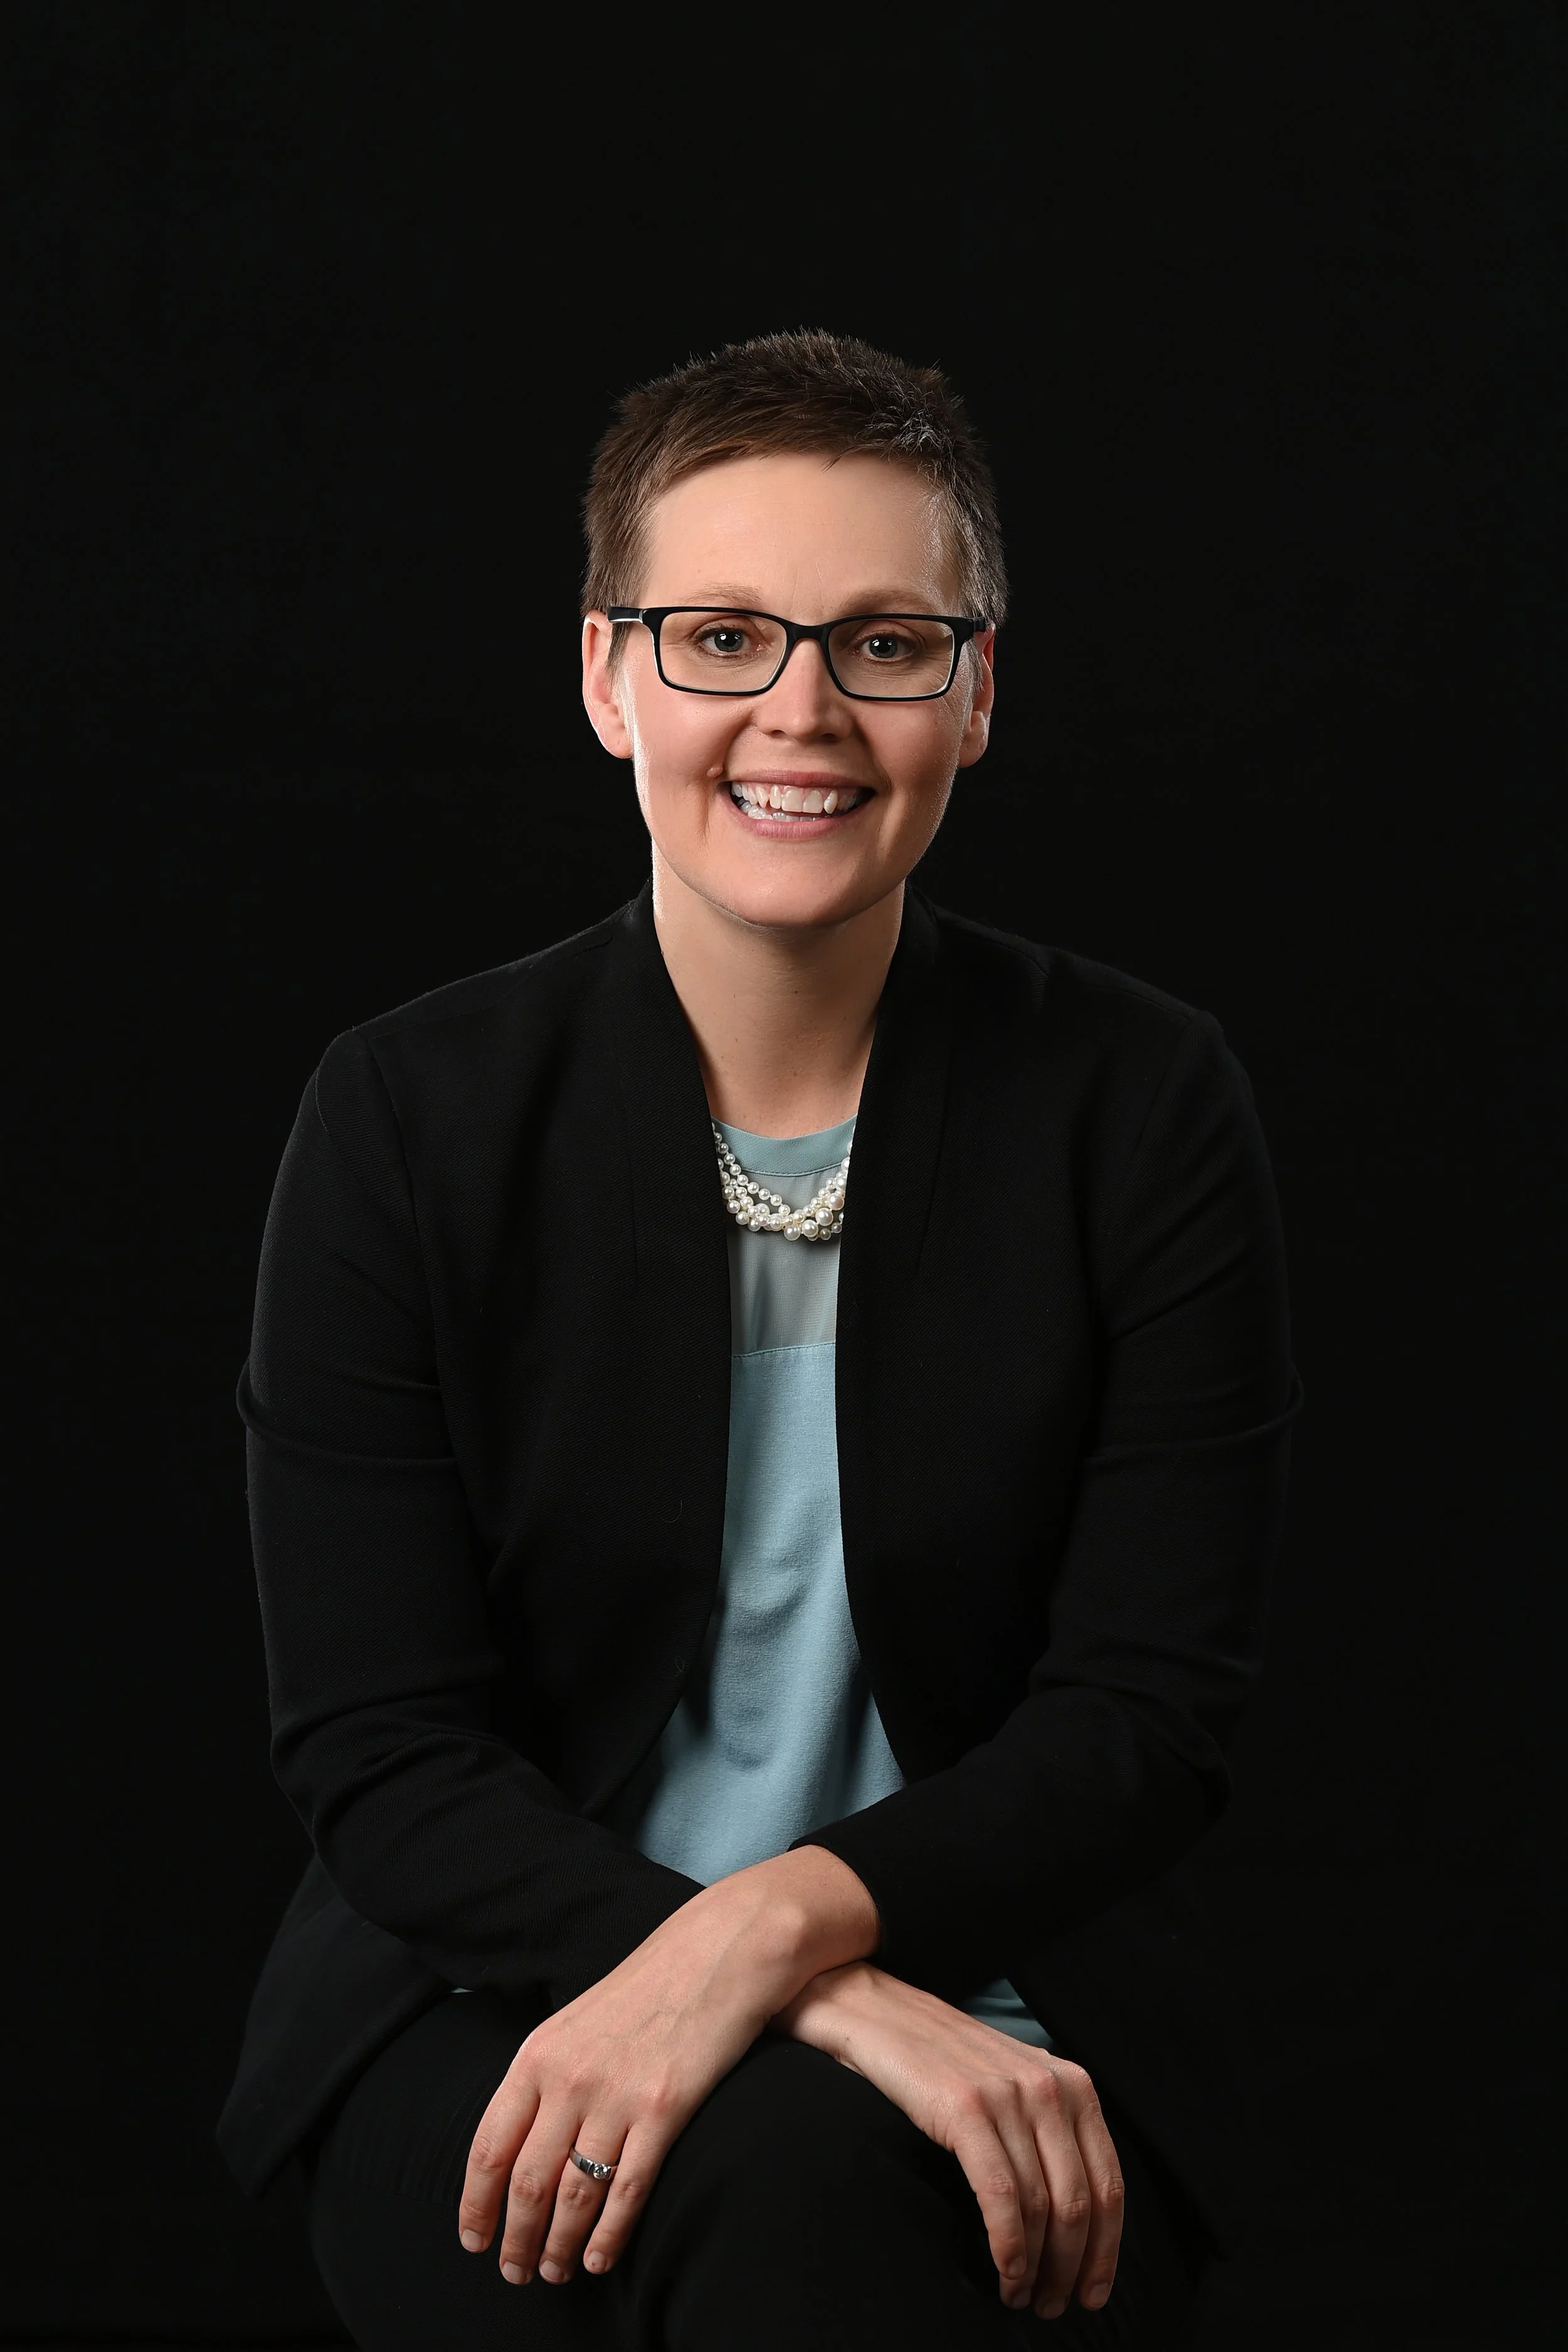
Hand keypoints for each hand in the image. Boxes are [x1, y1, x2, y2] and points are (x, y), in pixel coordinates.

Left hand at [458, 1846, 877, 2286]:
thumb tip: (519, 2141)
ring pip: (572, 2196)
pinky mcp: (664, 2108)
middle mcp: (568, 2077)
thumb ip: (546, 2076)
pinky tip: (600, 2258)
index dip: (476, 2204)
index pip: (488, 2146)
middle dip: (515, 2238)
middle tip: (515, 2272)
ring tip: (555, 2272)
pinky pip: (626, 2191)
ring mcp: (616, 2095)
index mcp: (538, 2054)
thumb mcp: (577, 2021)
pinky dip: (608, 2236)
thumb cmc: (648, 1987)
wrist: (717, 1950)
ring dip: (558, 2246)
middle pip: (525, 2182)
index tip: (473, 2240)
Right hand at [777, 1962, 1123, 2319]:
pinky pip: (1002, 2195)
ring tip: (1022, 2298)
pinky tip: (1003, 2272)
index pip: (1109, 2183)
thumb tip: (1074, 2220)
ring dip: (1038, 2267)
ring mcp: (1008, 2094)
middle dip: (1072, 2267)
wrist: (874, 2010)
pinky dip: (1008, 2246)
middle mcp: (1050, 2086)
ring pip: (1044, 2205)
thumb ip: (1049, 2133)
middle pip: (1081, 2202)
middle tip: (1053, 2306)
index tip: (1092, 2291)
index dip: (1107, 2249)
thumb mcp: (1013, 2086)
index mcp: (1072, 2083)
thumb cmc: (941, 2060)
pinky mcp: (965, 2107)